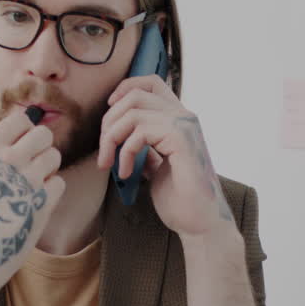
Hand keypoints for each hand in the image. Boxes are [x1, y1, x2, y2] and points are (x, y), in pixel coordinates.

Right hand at [0, 109, 65, 293]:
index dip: (26, 131)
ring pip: (55, 156)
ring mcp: (27, 181)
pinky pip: (60, 182)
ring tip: (33, 185)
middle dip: (42, 148)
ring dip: (49, 169)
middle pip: (44, 134)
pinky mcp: (43, 203)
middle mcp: (7, 160)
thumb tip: (20, 128)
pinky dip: (52, 192)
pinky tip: (36, 202)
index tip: (21, 146)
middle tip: (33, 165)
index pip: (20, 119)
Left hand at [99, 75, 232, 237]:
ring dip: (112, 138)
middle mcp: (184, 117)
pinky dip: (124, 152)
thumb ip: (146, 148)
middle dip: (109, 121)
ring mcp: (184, 126)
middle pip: (136, 94)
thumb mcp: (157, 167)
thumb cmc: (180, 200)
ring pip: (133, 111)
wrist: (200, 223)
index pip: (152, 82)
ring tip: (110, 164)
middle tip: (104, 151)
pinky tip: (126, 173)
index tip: (110, 115)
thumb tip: (124, 138)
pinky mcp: (181, 139)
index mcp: (179, 120)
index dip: (125, 89)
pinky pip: (140, 132)